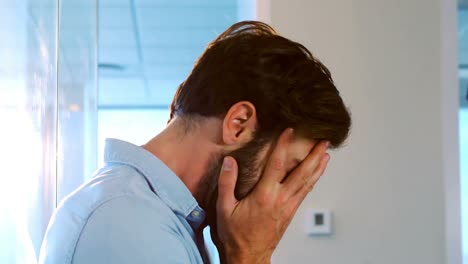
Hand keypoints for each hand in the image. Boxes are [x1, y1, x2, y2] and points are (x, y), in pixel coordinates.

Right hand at [215, 128, 329, 263]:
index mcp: (264, 195)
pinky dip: (313, 180)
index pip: (277, 165)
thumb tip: (230, 161)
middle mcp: (281, 199)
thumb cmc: (236, 234)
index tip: (289, 131)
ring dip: (318, 167)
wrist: (249, 256)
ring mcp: (288, 206)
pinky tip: (317, 174)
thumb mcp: (224, 208)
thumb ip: (226, 183)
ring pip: (308, 182)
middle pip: (302, 173)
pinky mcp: (291, 212)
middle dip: (314, 155)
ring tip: (326, 153)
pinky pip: (305, 192)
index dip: (284, 146)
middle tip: (324, 140)